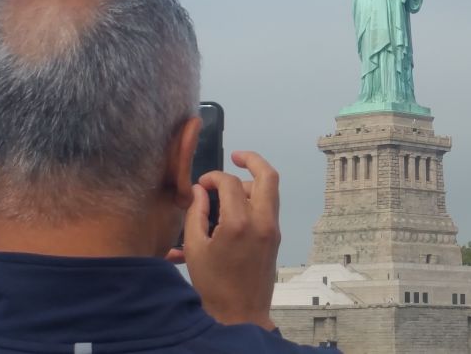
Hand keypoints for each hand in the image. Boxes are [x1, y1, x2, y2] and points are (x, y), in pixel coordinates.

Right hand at [168, 151, 280, 329]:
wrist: (240, 314)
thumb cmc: (213, 285)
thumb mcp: (195, 248)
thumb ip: (195, 214)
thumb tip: (198, 190)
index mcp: (239, 223)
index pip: (229, 183)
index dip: (213, 176)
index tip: (201, 183)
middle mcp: (262, 221)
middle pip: (268, 175)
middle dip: (252, 159)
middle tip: (235, 156)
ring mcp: (273, 229)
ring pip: (271, 191)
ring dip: (252, 182)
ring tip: (228, 190)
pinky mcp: (276, 237)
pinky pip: (268, 208)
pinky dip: (254, 200)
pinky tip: (233, 209)